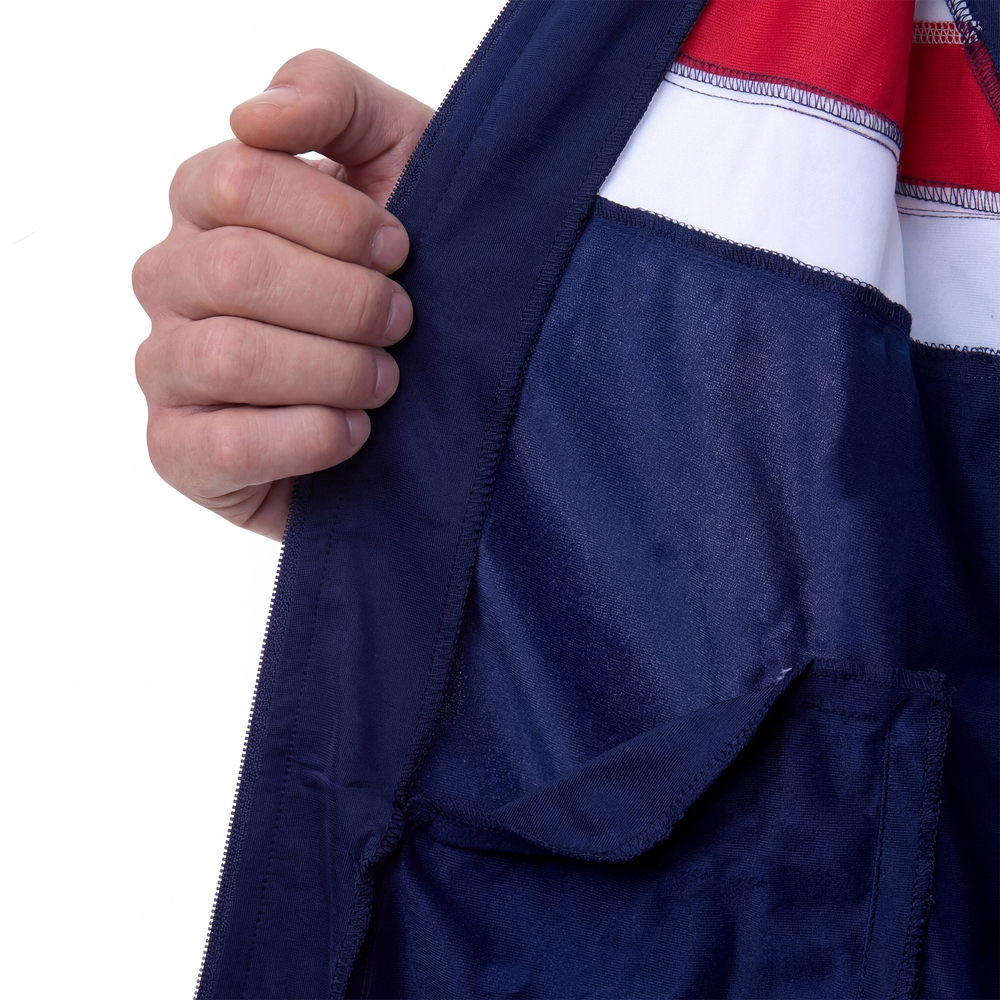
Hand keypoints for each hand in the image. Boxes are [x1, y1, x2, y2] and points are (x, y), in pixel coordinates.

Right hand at [133, 50, 433, 538]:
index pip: (240, 180)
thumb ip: (331, 97)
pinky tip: (354, 429)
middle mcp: (171, 279)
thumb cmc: (406, 273)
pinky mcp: (178, 452)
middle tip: (403, 322)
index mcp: (207, 203)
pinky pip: (223, 447)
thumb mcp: (396, 158)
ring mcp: (166, 368)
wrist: (426, 394)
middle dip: (348, 300)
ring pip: (228, 356)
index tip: (400, 248)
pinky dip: (309, 437)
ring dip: (334, 368)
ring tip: (386, 380)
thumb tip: (251, 114)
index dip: (338, 219)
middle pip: (235, 269)